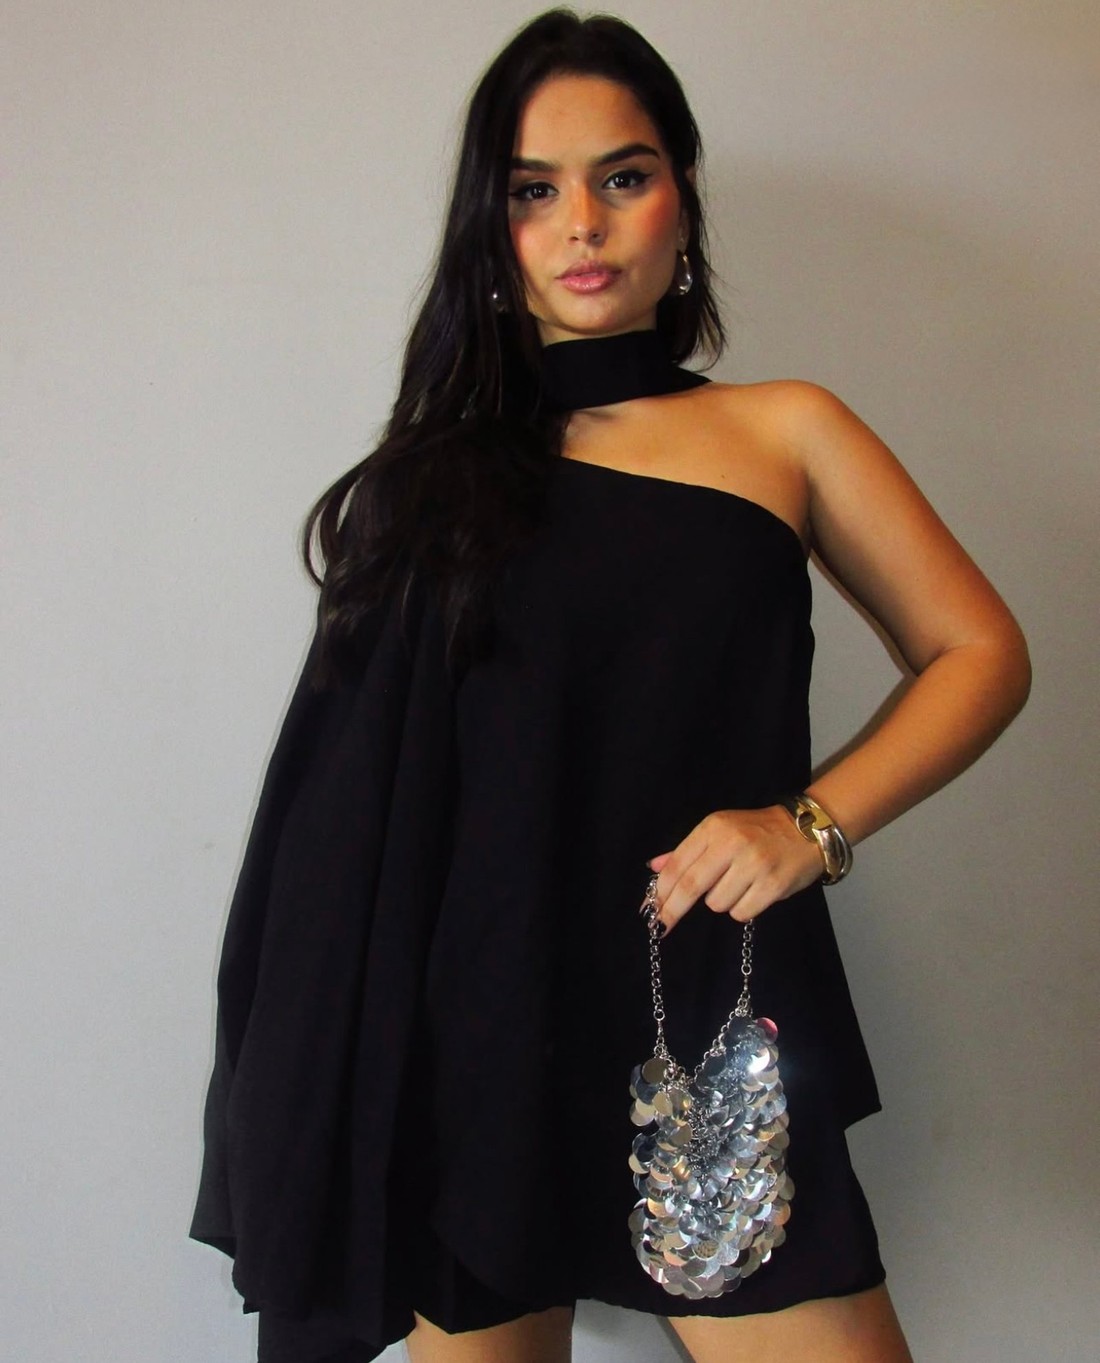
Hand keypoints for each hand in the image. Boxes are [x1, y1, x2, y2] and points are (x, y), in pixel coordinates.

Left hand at [643, 806, 823, 935]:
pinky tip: (754, 892)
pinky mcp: (773, 885)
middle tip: (662, 926)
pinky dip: (742, 908)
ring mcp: (754, 864)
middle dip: (673, 909)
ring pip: (717, 903)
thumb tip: (655, 868)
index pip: (678, 864)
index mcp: (714, 827)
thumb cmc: (758, 831)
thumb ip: (687, 850)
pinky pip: (742, 912)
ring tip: (738, 885)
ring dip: (721, 902)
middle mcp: (732, 843)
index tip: (650, 909)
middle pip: (691, 886)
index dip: (661, 890)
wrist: (809, 829)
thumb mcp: (721, 830)